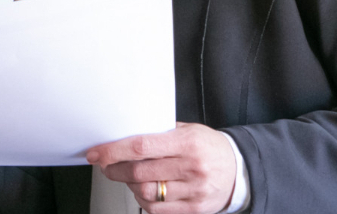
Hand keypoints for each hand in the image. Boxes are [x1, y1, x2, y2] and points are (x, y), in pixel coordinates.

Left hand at [86, 123, 235, 213]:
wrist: (239, 169)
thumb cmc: (208, 146)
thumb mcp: (187, 130)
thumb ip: (159, 132)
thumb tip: (124, 133)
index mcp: (187, 143)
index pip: (141, 147)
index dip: (114, 151)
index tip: (97, 153)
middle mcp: (191, 168)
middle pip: (139, 173)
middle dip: (115, 170)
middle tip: (106, 165)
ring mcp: (193, 192)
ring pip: (146, 193)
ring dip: (128, 186)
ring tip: (126, 177)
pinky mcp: (195, 209)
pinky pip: (158, 210)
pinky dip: (143, 201)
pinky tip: (142, 191)